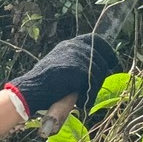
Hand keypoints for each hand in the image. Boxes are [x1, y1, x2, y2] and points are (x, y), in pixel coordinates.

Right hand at [5, 33, 119, 121]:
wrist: (29, 90)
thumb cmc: (42, 84)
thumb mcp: (60, 68)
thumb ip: (75, 65)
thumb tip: (95, 71)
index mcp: (69, 45)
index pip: (94, 40)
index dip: (106, 50)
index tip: (113, 62)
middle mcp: (74, 46)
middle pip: (101, 57)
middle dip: (101, 75)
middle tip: (93, 89)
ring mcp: (76, 56)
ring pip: (99, 71)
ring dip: (94, 88)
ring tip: (83, 98)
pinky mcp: (77, 68)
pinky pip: (93, 81)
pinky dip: (89, 94)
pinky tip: (80, 102)